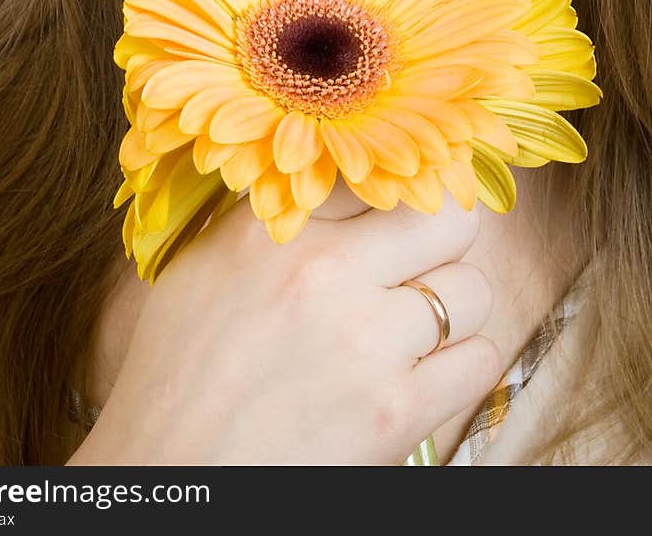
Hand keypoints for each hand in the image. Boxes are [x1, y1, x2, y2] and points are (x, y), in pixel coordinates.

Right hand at [67, 180, 499, 464]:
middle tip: (424, 262)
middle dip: (444, 241)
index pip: (378, 174)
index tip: (395, 213)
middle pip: (450, 219)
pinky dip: (462, 365)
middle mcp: (326, 272)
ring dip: (453, 308)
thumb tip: (326, 184)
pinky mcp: (396, 411)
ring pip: (473, 290)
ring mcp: (367, 341)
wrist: (171, 478)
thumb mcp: (202, 267)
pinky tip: (425, 373)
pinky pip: (480, 360)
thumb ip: (266, 219)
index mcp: (275, 229)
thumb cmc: (176, 376)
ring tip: (416, 328)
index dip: (392, 195)